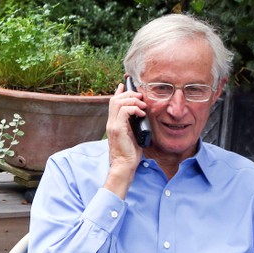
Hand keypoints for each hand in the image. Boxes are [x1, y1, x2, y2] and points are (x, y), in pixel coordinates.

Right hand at [103, 82, 146, 198]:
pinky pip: (124, 111)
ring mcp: (113, 125)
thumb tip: (141, 116)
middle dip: (129, 94)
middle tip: (141, 97)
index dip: (119, 92)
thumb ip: (133, 124)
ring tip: (142, 105)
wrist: (124, 166)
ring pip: (118, 102)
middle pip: (115, 99)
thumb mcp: (133, 135)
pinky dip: (134, 109)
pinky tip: (141, 113)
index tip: (125, 85)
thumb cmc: (130, 154)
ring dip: (132, 100)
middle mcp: (111, 122)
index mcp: (114, 123)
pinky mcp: (117, 129)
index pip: (113, 102)